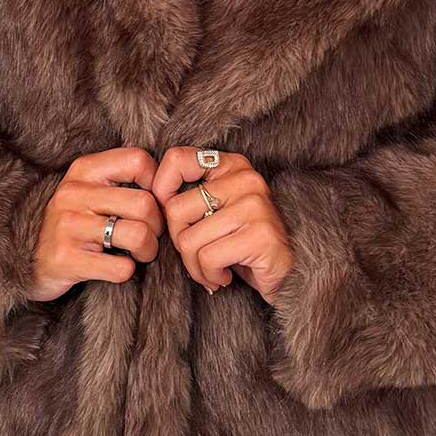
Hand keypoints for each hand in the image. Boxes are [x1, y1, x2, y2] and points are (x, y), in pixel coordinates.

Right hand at [26, 146, 163, 301]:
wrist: (29, 259)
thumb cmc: (74, 222)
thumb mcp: (90, 189)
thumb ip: (123, 178)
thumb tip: (168, 185)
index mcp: (84, 169)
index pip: (138, 160)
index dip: (158, 184)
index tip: (154, 203)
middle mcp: (74, 193)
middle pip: (144, 204)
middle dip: (157, 227)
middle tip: (150, 236)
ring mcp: (68, 226)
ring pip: (137, 235)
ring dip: (148, 250)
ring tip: (139, 253)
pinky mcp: (66, 259)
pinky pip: (121, 268)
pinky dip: (127, 270)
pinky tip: (116, 266)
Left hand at [151, 148, 293, 303]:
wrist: (287, 277)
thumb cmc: (242, 245)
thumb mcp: (216, 212)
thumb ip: (190, 198)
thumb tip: (149, 198)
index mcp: (232, 166)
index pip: (176, 158)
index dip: (161, 188)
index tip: (173, 217)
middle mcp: (246, 179)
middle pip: (175, 210)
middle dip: (180, 243)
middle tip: (200, 256)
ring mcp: (255, 206)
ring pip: (188, 240)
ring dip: (195, 266)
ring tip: (213, 270)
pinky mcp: (261, 235)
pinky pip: (208, 258)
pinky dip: (209, 276)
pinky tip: (224, 277)